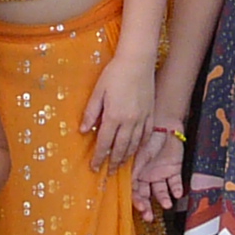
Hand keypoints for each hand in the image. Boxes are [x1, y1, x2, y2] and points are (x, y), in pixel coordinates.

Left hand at [80, 52, 154, 171]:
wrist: (137, 61)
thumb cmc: (114, 73)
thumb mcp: (98, 92)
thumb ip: (91, 112)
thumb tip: (83, 130)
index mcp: (114, 116)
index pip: (104, 142)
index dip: (99, 157)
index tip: (95, 167)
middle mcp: (129, 121)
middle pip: (120, 148)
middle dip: (113, 162)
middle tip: (108, 173)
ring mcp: (142, 118)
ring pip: (134, 144)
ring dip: (127, 157)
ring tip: (121, 166)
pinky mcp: (150, 113)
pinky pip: (146, 135)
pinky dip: (141, 146)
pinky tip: (137, 150)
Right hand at [131, 125, 185, 220]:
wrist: (163, 122)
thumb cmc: (145, 135)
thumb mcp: (135, 154)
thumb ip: (131, 170)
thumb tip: (122, 185)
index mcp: (135, 172)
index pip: (134, 191)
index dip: (136, 201)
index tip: (140, 208)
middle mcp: (147, 176)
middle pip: (146, 195)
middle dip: (147, 207)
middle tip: (149, 216)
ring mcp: (160, 173)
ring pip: (161, 192)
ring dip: (163, 200)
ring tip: (166, 204)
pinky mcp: (173, 170)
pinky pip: (175, 183)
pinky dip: (177, 189)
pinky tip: (178, 193)